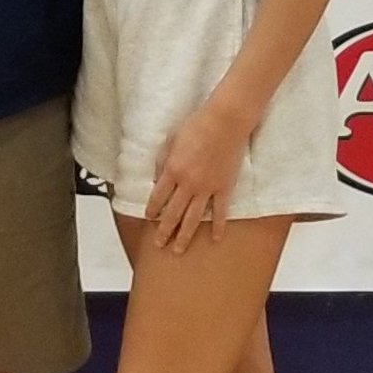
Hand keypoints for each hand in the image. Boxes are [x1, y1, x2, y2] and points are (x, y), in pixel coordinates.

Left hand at [145, 105, 250, 252]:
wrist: (224, 122)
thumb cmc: (196, 125)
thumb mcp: (170, 140)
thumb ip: (163, 161)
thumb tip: (157, 177)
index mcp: (172, 170)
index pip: (158, 197)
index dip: (152, 210)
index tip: (148, 219)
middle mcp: (188, 183)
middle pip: (173, 213)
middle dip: (164, 230)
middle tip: (159, 244)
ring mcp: (208, 188)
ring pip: (194, 218)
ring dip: (185, 235)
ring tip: (178, 250)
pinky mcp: (225, 187)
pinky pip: (221, 212)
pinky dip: (218, 226)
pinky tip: (215, 238)